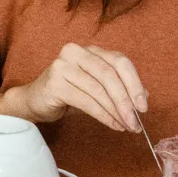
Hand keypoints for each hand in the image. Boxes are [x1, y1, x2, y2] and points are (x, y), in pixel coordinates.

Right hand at [4, 43, 148, 132]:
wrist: (35, 101)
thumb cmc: (68, 94)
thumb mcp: (97, 88)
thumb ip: (119, 88)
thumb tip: (143, 97)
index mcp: (89, 50)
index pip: (119, 61)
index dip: (134, 83)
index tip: (143, 106)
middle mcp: (75, 52)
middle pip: (109, 75)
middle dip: (126, 101)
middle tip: (136, 121)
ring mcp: (62, 65)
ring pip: (98, 90)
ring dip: (116, 111)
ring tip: (126, 126)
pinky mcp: (54, 83)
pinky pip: (86, 101)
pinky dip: (103, 115)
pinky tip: (112, 124)